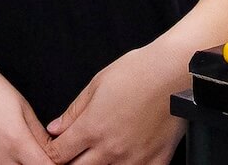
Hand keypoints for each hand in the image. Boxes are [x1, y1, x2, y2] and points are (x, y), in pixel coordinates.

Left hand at [43, 44, 187, 164]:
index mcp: (92, 128)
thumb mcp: (96, 84)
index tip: (56, 148)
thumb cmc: (138, 71)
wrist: (173, 72)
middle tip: (75, 152)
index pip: (59, 154)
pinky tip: (125, 160)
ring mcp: (134, 159)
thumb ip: (74, 112)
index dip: (53, 152)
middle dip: (72, 162)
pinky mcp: (156, 162)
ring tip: (100, 153)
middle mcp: (111, 148)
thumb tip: (55, 128)